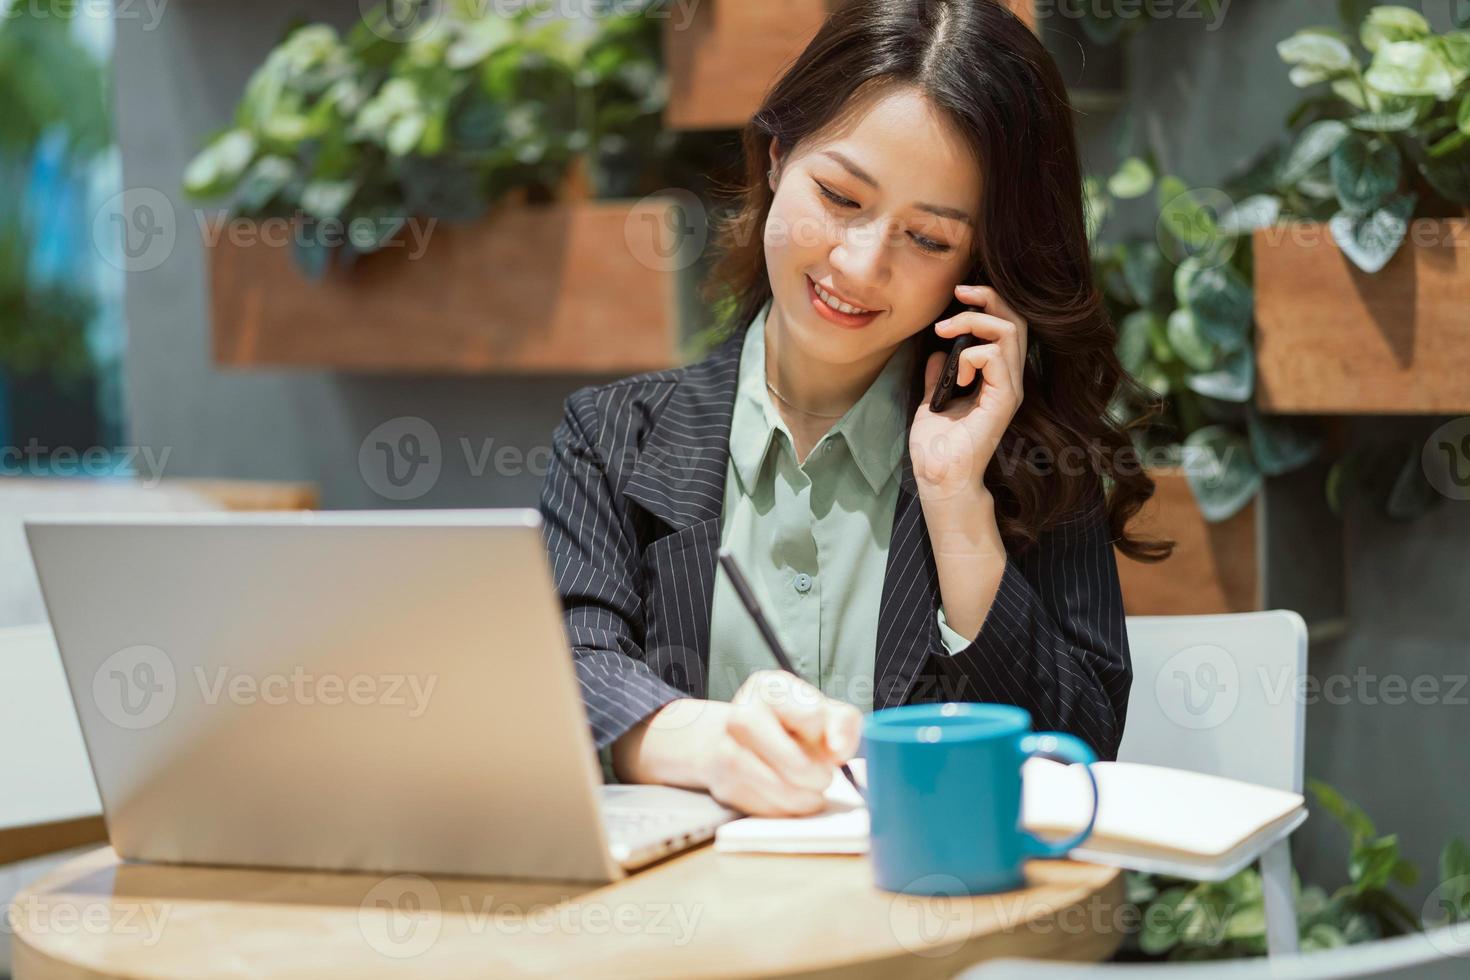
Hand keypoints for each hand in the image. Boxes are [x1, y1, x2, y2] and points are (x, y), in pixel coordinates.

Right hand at [613, 671, 861, 815]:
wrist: (733, 737)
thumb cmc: (786, 722)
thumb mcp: (819, 709)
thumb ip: (842, 722)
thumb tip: (838, 750)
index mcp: (768, 687)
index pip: (813, 717)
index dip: (829, 738)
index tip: (829, 745)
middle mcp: (740, 714)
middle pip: (797, 764)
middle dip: (818, 777)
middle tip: (823, 778)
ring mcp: (726, 751)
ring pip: (781, 791)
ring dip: (804, 799)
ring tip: (810, 791)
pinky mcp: (722, 785)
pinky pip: (765, 809)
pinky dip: (784, 809)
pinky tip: (788, 798)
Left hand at [909, 283, 1027, 497]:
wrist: (938, 477)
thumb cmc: (936, 446)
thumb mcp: (933, 399)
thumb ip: (939, 375)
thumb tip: (937, 353)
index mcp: (995, 378)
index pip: (1007, 326)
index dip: (988, 302)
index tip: (958, 294)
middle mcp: (1008, 380)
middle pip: (1016, 320)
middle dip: (987, 298)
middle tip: (958, 294)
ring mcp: (1009, 390)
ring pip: (1009, 331)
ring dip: (973, 323)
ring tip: (945, 334)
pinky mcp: (1003, 401)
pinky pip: (997, 357)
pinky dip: (972, 355)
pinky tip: (957, 375)